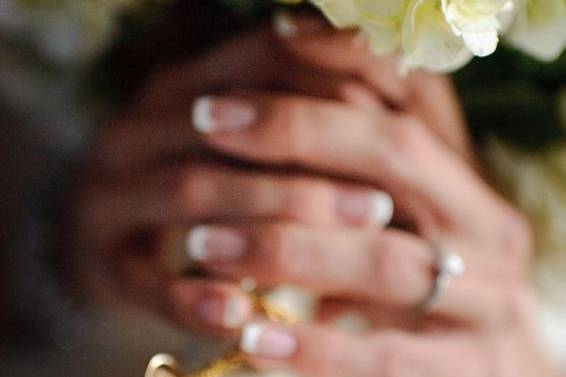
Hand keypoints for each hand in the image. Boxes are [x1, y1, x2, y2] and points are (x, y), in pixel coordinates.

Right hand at [68, 24, 395, 338]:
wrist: (112, 234)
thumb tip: (369, 106)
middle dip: (304, 166)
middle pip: (222, 129)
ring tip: (338, 252)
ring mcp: (108, 197)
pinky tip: (240, 316)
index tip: (385, 127)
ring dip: (266, 222)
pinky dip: (194, 299)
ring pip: (189, 191)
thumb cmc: (197, 179)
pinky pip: (146, 281)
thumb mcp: (236, 141)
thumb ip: (286, 121)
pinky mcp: (101, 264)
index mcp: (179, 87)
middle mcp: (135, 131)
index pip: (259, 58)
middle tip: (378, 207)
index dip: (322, 88)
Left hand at [176, 14, 545, 376]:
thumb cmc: (421, 288)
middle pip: (395, 164)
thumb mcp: (394, 234)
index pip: (392, 128)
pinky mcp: (473, 370)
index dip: (303, 116)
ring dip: (287, 250)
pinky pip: (383, 358)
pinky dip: (313, 348)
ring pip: (388, 262)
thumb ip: (347, 193)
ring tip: (205, 247)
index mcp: (469, 189)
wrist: (478, 364)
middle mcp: (492, 236)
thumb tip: (261, 137)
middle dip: (292, 152)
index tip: (219, 112)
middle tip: (197, 162)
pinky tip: (252, 338)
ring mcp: (493, 306)